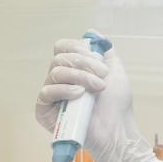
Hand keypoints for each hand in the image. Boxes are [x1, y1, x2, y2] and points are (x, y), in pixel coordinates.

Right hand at [35, 35, 154, 161]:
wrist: (117, 129)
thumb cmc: (117, 104)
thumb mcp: (115, 70)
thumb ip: (104, 50)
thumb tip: (91, 32)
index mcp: (73, 69)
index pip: (63, 47)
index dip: (79, 49)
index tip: (100, 63)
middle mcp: (60, 80)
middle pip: (59, 57)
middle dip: (84, 63)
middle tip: (102, 77)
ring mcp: (52, 95)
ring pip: (55, 72)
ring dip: (80, 76)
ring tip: (96, 89)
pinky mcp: (45, 111)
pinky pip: (47, 92)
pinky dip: (64, 90)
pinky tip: (79, 95)